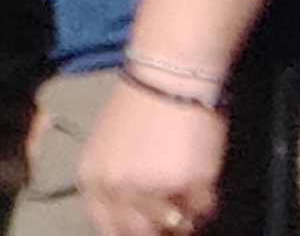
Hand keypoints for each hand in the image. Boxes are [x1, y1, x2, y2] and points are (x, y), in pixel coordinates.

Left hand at [77, 81, 222, 235]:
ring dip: (187, 216)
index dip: (130, 234)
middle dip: (162, 230)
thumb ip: (114, 188)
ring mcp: (153, 189)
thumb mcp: (108, 150)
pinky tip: (201, 175)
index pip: (108, 230)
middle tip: (174, 217)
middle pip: (142, 235)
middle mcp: (117, 189)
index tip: (150, 230)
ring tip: (188, 190)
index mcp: (93, 180)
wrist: (169, 78)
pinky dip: (206, 201)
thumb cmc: (140, 109)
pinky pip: (203, 211)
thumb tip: (134, 222)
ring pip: (178, 227)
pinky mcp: (188, 185)